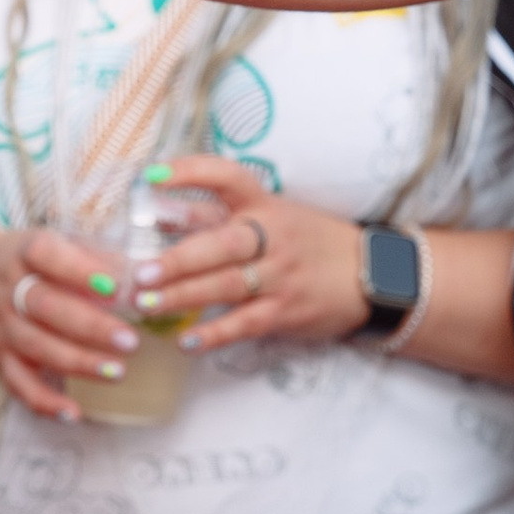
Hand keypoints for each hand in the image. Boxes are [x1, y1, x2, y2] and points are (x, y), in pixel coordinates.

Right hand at [0, 222, 139, 421]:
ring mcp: (3, 327)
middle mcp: (9, 290)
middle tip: (129, 341)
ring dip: (78, 363)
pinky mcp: (0, 357)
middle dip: (90, 326)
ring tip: (117, 372)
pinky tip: (74, 413)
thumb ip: (96, 255)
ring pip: (37, 347)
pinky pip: (19, 384)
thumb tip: (141, 274)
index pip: (45, 255)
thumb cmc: (31, 263)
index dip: (78, 270)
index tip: (114, 287)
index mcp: (23, 253)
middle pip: (46, 307)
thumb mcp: (57, 242)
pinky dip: (44, 402)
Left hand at [138, 156, 367, 355]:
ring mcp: (280, 275)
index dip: (189, 172)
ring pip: (226, 285)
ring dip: (183, 296)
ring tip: (148, 305)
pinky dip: (214, 334)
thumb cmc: (310, 242)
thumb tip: (159, 215)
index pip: (227, 177)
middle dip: (178, 259)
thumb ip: (221, 218)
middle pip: (221, 243)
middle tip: (141, 272)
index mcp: (265, 205)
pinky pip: (244, 324)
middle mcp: (272, 236)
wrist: (372, 275)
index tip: (151, 177)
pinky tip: (186, 342)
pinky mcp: (286, 311)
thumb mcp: (275, 217)